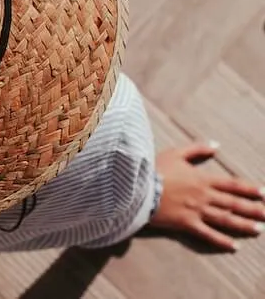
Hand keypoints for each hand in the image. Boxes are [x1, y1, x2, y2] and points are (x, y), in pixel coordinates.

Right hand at [150, 143, 264, 250]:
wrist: (138, 186)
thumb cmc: (156, 167)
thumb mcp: (176, 152)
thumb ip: (197, 149)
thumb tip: (216, 145)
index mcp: (202, 178)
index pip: (231, 184)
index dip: (248, 188)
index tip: (263, 192)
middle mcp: (204, 196)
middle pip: (233, 204)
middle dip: (252, 209)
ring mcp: (197, 211)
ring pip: (225, 219)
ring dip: (243, 225)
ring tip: (258, 229)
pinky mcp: (187, 224)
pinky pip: (208, 234)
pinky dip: (221, 241)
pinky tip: (233, 246)